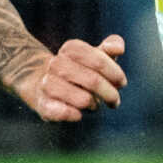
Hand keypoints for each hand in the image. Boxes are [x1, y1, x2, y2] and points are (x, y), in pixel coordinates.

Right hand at [11, 34, 126, 122]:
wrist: (41, 83)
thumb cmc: (79, 70)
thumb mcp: (95, 56)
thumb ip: (110, 47)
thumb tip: (118, 48)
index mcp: (70, 49)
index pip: (98, 60)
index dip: (114, 73)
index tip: (121, 82)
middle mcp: (56, 64)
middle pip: (93, 81)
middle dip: (110, 93)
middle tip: (115, 100)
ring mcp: (47, 84)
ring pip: (82, 99)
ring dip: (94, 104)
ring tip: (93, 104)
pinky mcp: (43, 104)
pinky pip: (63, 112)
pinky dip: (75, 114)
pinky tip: (79, 114)